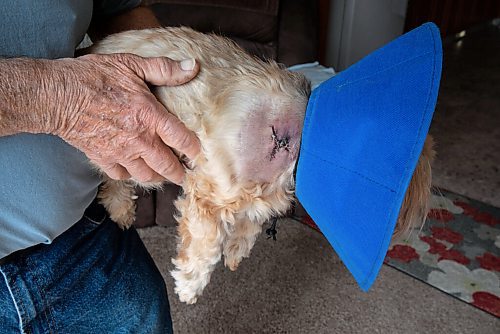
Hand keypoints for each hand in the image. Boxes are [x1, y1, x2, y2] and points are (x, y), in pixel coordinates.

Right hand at [52, 53, 199, 184]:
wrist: (56, 95)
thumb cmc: (93, 77)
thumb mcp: (131, 64)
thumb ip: (164, 69)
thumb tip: (193, 66)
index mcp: (150, 117)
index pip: (182, 140)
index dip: (194, 150)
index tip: (198, 154)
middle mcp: (139, 140)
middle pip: (167, 166)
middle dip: (179, 173)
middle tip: (185, 175)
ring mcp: (120, 153)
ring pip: (146, 175)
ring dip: (157, 176)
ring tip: (162, 174)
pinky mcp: (102, 159)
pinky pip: (122, 175)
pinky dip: (130, 175)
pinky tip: (133, 168)